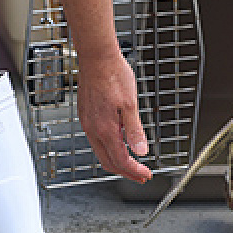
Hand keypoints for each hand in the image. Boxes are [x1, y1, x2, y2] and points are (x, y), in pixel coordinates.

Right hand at [75, 49, 152, 183]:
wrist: (97, 57)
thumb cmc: (114, 75)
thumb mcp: (131, 104)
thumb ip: (134, 130)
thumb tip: (141, 151)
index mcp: (105, 129)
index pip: (121, 160)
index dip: (134, 171)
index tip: (146, 175)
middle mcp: (93, 129)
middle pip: (108, 161)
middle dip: (125, 171)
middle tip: (141, 175)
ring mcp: (88, 122)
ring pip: (101, 151)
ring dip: (117, 160)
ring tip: (132, 162)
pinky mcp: (86, 115)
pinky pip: (96, 140)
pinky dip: (109, 148)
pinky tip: (119, 142)